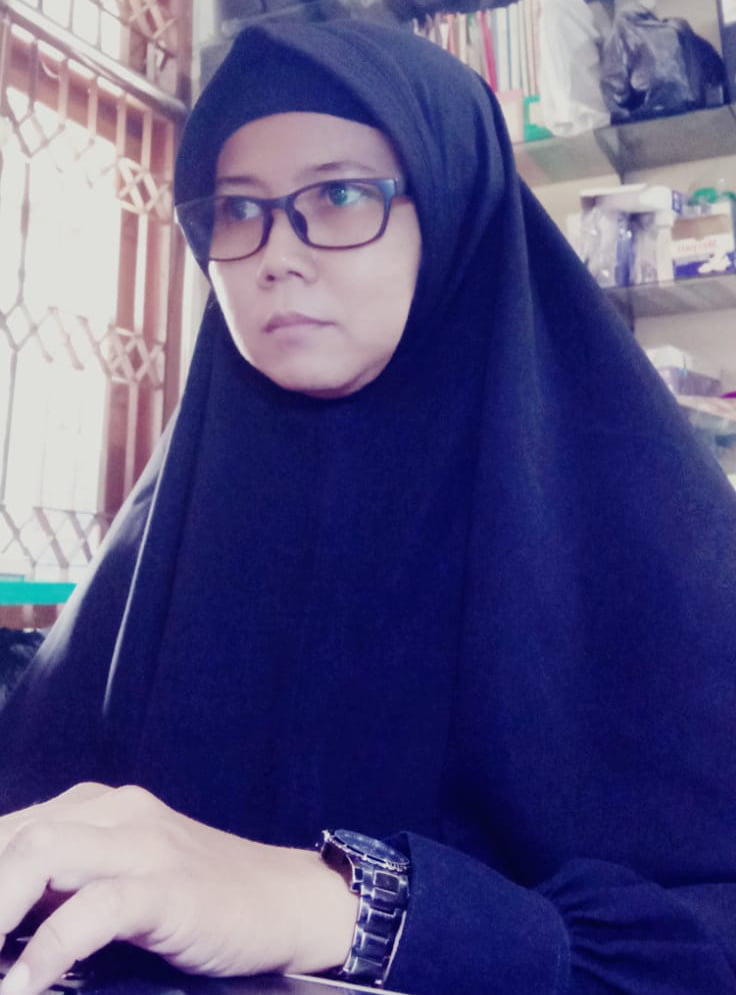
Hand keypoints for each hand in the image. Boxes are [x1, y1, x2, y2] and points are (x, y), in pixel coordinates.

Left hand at [0, 783, 357, 994]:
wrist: (285, 899)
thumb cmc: (199, 895)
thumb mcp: (122, 873)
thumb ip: (63, 883)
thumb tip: (6, 919)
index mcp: (98, 806)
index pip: (10, 829)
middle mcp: (116, 811)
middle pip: (15, 836)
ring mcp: (144, 846)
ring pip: (42, 854)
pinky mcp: (169, 888)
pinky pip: (94, 909)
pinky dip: (48, 950)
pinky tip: (24, 988)